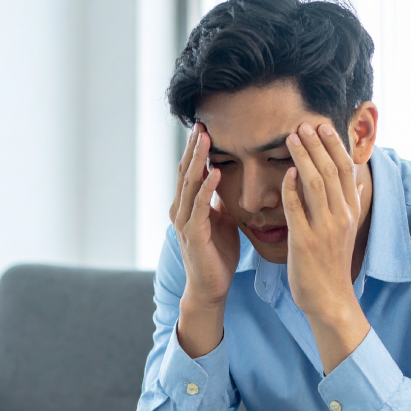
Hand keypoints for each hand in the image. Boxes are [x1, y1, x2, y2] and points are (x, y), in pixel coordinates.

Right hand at [171, 123, 240, 356]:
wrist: (210, 287)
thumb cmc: (217, 255)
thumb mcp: (221, 221)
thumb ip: (220, 201)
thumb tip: (230, 179)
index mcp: (186, 205)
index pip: (190, 170)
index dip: (196, 149)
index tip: (205, 126)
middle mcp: (180, 210)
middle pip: (186, 171)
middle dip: (194, 147)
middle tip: (201, 123)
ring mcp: (184, 222)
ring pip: (189, 184)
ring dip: (198, 160)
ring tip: (206, 139)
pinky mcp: (193, 234)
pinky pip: (199, 207)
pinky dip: (206, 188)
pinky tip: (215, 172)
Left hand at [282, 122, 370, 373]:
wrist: (329, 299)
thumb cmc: (332, 264)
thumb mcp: (346, 230)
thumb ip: (350, 203)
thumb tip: (360, 179)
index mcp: (350, 211)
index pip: (345, 170)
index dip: (334, 145)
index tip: (322, 125)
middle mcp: (341, 216)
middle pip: (331, 171)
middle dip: (317, 144)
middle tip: (303, 123)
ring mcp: (324, 228)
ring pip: (316, 184)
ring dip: (304, 157)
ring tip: (291, 138)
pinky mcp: (306, 241)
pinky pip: (297, 209)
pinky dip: (292, 189)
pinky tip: (286, 173)